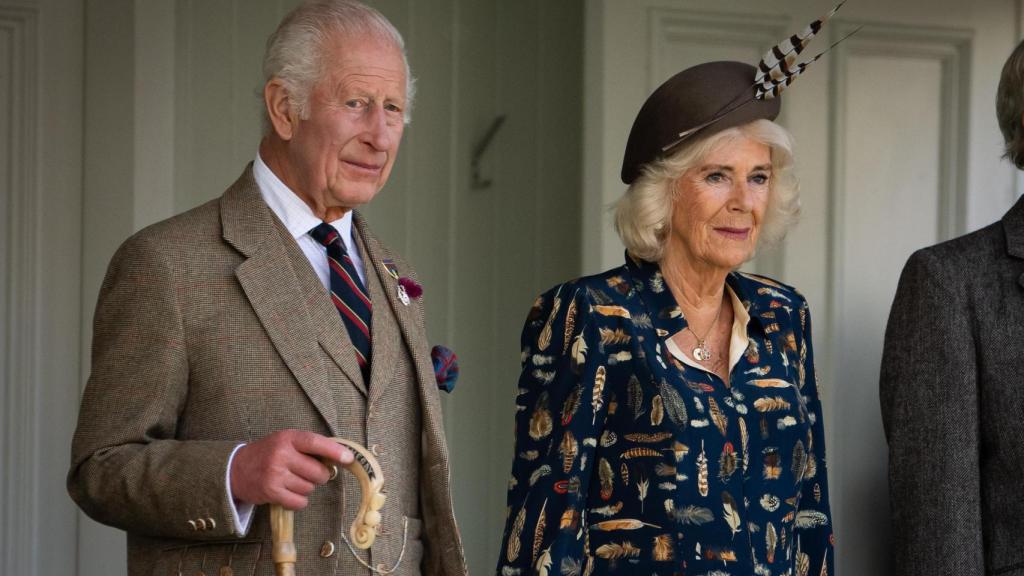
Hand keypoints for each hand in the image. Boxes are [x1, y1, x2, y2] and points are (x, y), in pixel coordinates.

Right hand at [230, 430, 352, 509]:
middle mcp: (281, 455)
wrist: (236, 470)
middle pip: (317, 472)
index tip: (349, 459)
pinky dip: (298, 501)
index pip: (315, 443)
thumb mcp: (285, 442)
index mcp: (287, 438)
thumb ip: (308, 447)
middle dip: (319, 476)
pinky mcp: (271, 492)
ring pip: (309, 488)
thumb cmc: (267, 454)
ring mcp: (275, 474)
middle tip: (307, 473)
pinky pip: (299, 502)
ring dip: (306, 488)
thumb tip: (339, 458)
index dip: (334, 451)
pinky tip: (288, 493)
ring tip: (291, 481)